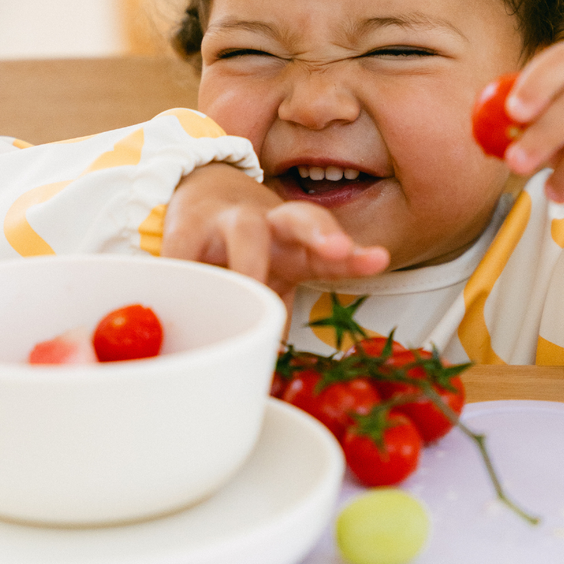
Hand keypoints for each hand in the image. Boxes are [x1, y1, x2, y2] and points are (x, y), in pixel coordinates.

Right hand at [160, 164, 389, 316]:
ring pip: (248, 232)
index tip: (379, 259)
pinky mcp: (190, 225)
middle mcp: (272, 227)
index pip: (333, 252)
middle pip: (303, 219)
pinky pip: (188, 249)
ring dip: (252, 262)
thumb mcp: (273, 275)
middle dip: (322, 233)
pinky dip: (186, 271)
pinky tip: (184, 289)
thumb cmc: (247, 248)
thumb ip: (279, 312)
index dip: (356, 258)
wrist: (200, 190)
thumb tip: (281, 373)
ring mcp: (230, 222)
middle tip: (336, 249)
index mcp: (299, 245)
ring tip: (251, 289)